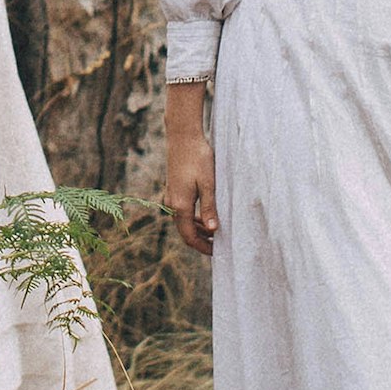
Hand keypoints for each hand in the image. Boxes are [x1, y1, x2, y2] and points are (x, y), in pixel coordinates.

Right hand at [162, 79, 218, 255]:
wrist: (182, 136)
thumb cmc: (198, 158)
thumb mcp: (208, 184)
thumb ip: (209, 208)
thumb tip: (213, 230)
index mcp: (180, 205)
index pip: (189, 236)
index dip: (203, 247)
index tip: (218, 253)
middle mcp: (171, 204)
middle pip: (185, 232)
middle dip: (201, 241)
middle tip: (219, 247)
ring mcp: (170, 196)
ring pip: (183, 222)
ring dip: (198, 230)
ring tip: (216, 233)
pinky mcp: (173, 189)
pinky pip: (182, 212)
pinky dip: (193, 219)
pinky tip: (205, 217)